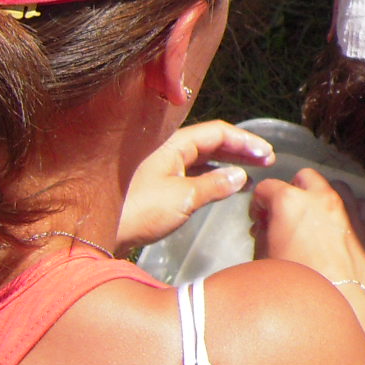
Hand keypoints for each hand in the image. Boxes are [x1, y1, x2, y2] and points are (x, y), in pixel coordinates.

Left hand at [118, 120, 274, 247]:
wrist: (96, 232)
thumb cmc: (137, 211)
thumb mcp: (182, 198)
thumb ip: (214, 185)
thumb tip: (240, 176)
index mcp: (172, 143)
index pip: (218, 132)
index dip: (245, 141)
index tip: (268, 154)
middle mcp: (166, 149)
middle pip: (210, 142)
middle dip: (240, 150)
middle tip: (267, 161)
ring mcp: (160, 166)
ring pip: (201, 158)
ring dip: (227, 163)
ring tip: (252, 173)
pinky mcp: (156, 184)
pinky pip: (191, 172)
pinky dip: (211, 177)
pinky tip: (225, 187)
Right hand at [250, 167, 364, 294]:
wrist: (330, 306)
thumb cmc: (294, 286)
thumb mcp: (262, 257)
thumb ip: (263, 232)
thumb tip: (266, 226)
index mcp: (289, 202)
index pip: (267, 188)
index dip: (259, 204)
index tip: (260, 218)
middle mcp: (321, 199)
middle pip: (304, 178)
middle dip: (293, 191)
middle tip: (286, 215)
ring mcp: (348, 210)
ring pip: (336, 186)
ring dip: (324, 198)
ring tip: (315, 219)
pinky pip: (363, 206)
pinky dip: (353, 211)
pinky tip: (343, 226)